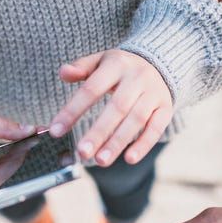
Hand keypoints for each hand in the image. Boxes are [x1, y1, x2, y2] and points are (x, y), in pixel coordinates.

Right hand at [0, 112, 32, 197]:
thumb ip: (0, 127)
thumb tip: (30, 130)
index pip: (3, 173)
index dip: (21, 157)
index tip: (35, 140)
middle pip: (6, 177)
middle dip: (22, 156)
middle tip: (37, 137)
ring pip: (4, 177)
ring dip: (17, 159)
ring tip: (29, 140)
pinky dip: (7, 162)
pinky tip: (18, 148)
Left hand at [50, 49, 172, 166]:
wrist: (159, 63)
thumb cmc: (120, 68)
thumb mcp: (100, 61)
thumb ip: (80, 68)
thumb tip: (63, 73)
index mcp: (116, 64)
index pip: (91, 89)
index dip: (73, 110)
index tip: (56, 131)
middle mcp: (137, 78)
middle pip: (116, 107)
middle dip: (98, 132)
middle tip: (82, 153)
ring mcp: (153, 93)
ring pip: (136, 120)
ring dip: (118, 142)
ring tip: (101, 161)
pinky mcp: (165, 108)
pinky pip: (156, 128)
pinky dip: (144, 145)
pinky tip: (129, 159)